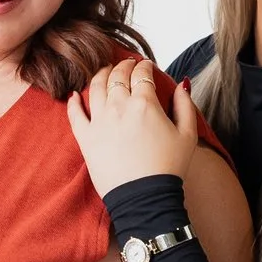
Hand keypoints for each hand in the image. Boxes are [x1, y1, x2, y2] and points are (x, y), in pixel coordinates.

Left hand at [67, 57, 200, 203]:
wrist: (144, 197)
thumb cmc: (168, 168)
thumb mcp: (188, 135)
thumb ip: (185, 105)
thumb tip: (181, 85)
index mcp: (144, 103)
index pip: (142, 74)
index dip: (144, 66)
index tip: (146, 66)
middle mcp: (119, 107)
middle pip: (117, 76)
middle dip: (123, 66)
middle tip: (126, 64)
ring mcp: (99, 121)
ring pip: (95, 87)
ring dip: (100, 75)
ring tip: (104, 71)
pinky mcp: (85, 138)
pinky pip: (75, 113)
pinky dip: (73, 101)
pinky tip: (74, 94)